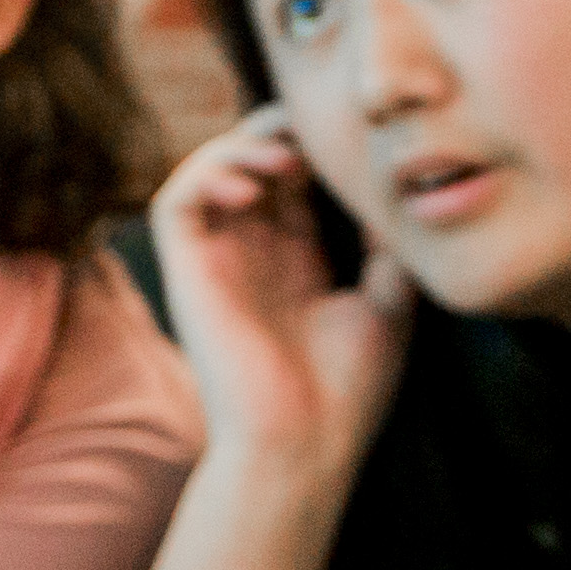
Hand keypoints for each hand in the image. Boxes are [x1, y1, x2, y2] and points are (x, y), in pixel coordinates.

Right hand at [150, 108, 419, 488]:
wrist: (304, 443)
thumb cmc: (348, 390)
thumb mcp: (388, 303)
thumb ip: (384, 247)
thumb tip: (394, 191)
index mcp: (293, 263)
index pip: (290, 184)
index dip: (310, 149)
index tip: (347, 137)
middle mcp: (249, 255)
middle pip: (248, 165)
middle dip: (277, 133)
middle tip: (313, 126)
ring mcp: (215, 262)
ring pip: (206, 172)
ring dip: (241, 147)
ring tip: (286, 154)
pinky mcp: (186, 271)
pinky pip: (176, 201)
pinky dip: (207, 175)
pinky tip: (253, 185)